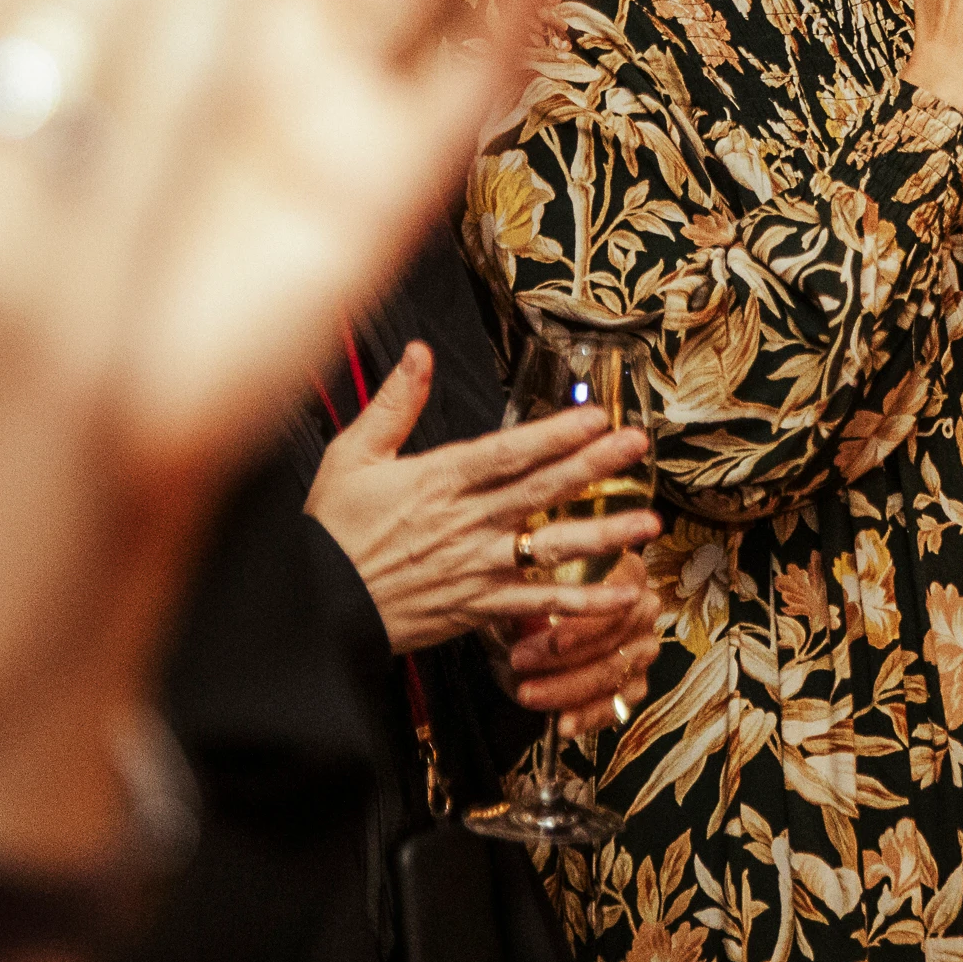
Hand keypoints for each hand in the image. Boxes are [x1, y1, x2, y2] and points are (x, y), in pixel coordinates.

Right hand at [302, 342, 661, 655]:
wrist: (312, 609)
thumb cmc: (329, 531)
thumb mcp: (351, 456)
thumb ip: (394, 404)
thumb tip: (418, 353)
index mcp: (439, 480)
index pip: (509, 452)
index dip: (556, 434)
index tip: (597, 417)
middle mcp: (466, 522)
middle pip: (541, 489)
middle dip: (595, 466)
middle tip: (640, 446)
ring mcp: (475, 567)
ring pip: (550, 547)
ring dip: (604, 534)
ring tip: (650, 522)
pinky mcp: (477, 607)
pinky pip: (537, 603)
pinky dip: (581, 604)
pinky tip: (620, 595)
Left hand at [502, 589, 660, 738]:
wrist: (528, 639)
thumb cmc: (530, 606)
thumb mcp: (528, 591)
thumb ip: (533, 598)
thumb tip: (520, 615)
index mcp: (628, 575)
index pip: (617, 600)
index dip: (587, 625)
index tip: (555, 642)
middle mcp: (645, 609)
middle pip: (613, 638)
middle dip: (565, 657)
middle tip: (519, 662)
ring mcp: (643, 650)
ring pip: (611, 673)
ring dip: (567, 688)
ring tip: (528, 694)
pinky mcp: (636, 686)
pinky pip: (617, 705)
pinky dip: (587, 716)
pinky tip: (563, 725)